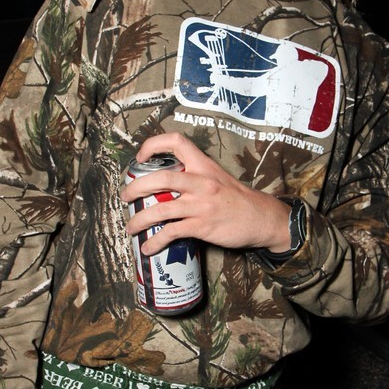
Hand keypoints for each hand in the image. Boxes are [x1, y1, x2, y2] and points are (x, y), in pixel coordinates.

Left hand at [121, 132, 290, 254]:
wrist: (262, 218)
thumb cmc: (238, 199)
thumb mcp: (218, 177)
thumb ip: (195, 176)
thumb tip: (166, 185)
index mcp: (204, 165)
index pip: (176, 142)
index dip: (153, 145)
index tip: (141, 158)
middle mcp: (201, 182)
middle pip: (160, 178)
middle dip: (136, 187)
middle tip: (126, 196)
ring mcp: (201, 205)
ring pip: (161, 210)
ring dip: (139, 220)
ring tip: (130, 227)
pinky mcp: (202, 226)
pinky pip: (172, 233)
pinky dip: (155, 241)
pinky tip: (148, 247)